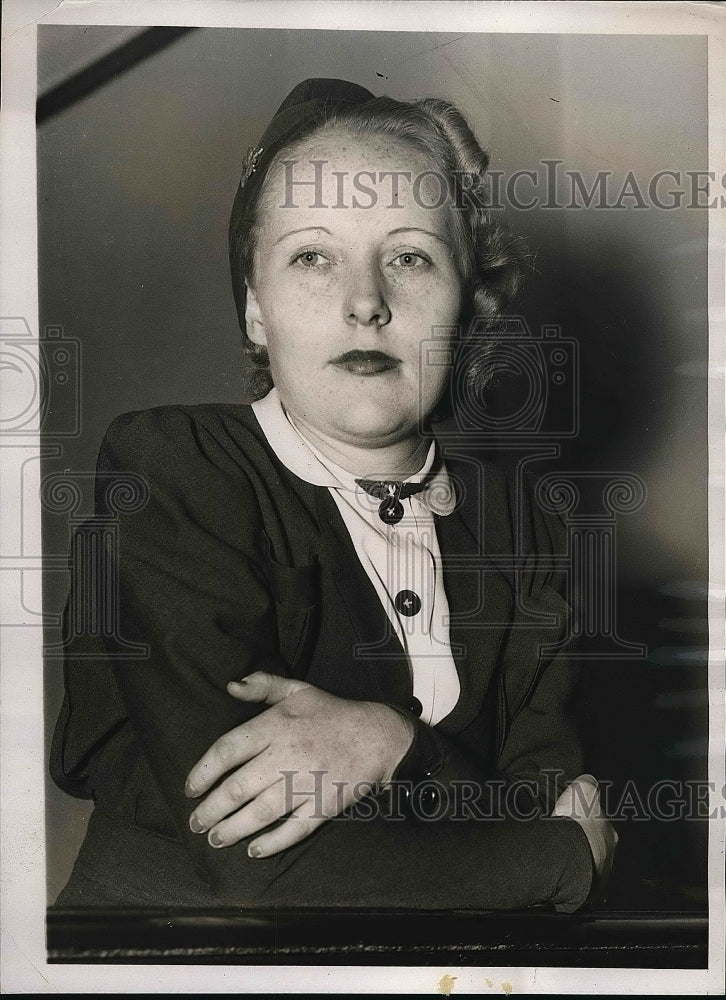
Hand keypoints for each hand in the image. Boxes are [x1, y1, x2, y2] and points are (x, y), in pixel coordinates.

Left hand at [185, 671, 413, 857]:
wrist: (377, 736)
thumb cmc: (331, 713)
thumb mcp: (297, 690)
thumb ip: (262, 686)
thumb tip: (230, 686)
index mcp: (277, 725)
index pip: (228, 749)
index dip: (203, 772)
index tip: (190, 788)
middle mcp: (288, 754)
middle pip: (238, 787)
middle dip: (211, 810)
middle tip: (196, 823)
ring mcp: (307, 782)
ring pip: (261, 813)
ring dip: (233, 829)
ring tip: (215, 839)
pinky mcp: (325, 805)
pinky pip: (294, 829)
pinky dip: (272, 842)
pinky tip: (254, 850)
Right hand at [552, 774, 618, 884]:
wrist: (569, 855)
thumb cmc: (578, 824)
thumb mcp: (583, 789)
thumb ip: (588, 783)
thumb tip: (589, 779)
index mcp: (610, 833)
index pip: (602, 826)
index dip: (588, 823)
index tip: (576, 822)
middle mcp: (610, 856)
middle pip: (598, 849)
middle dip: (585, 845)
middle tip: (567, 840)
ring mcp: (600, 876)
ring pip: (590, 867)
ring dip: (579, 863)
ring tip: (562, 857)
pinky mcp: (587, 892)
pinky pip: (580, 884)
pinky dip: (571, 879)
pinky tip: (561, 873)